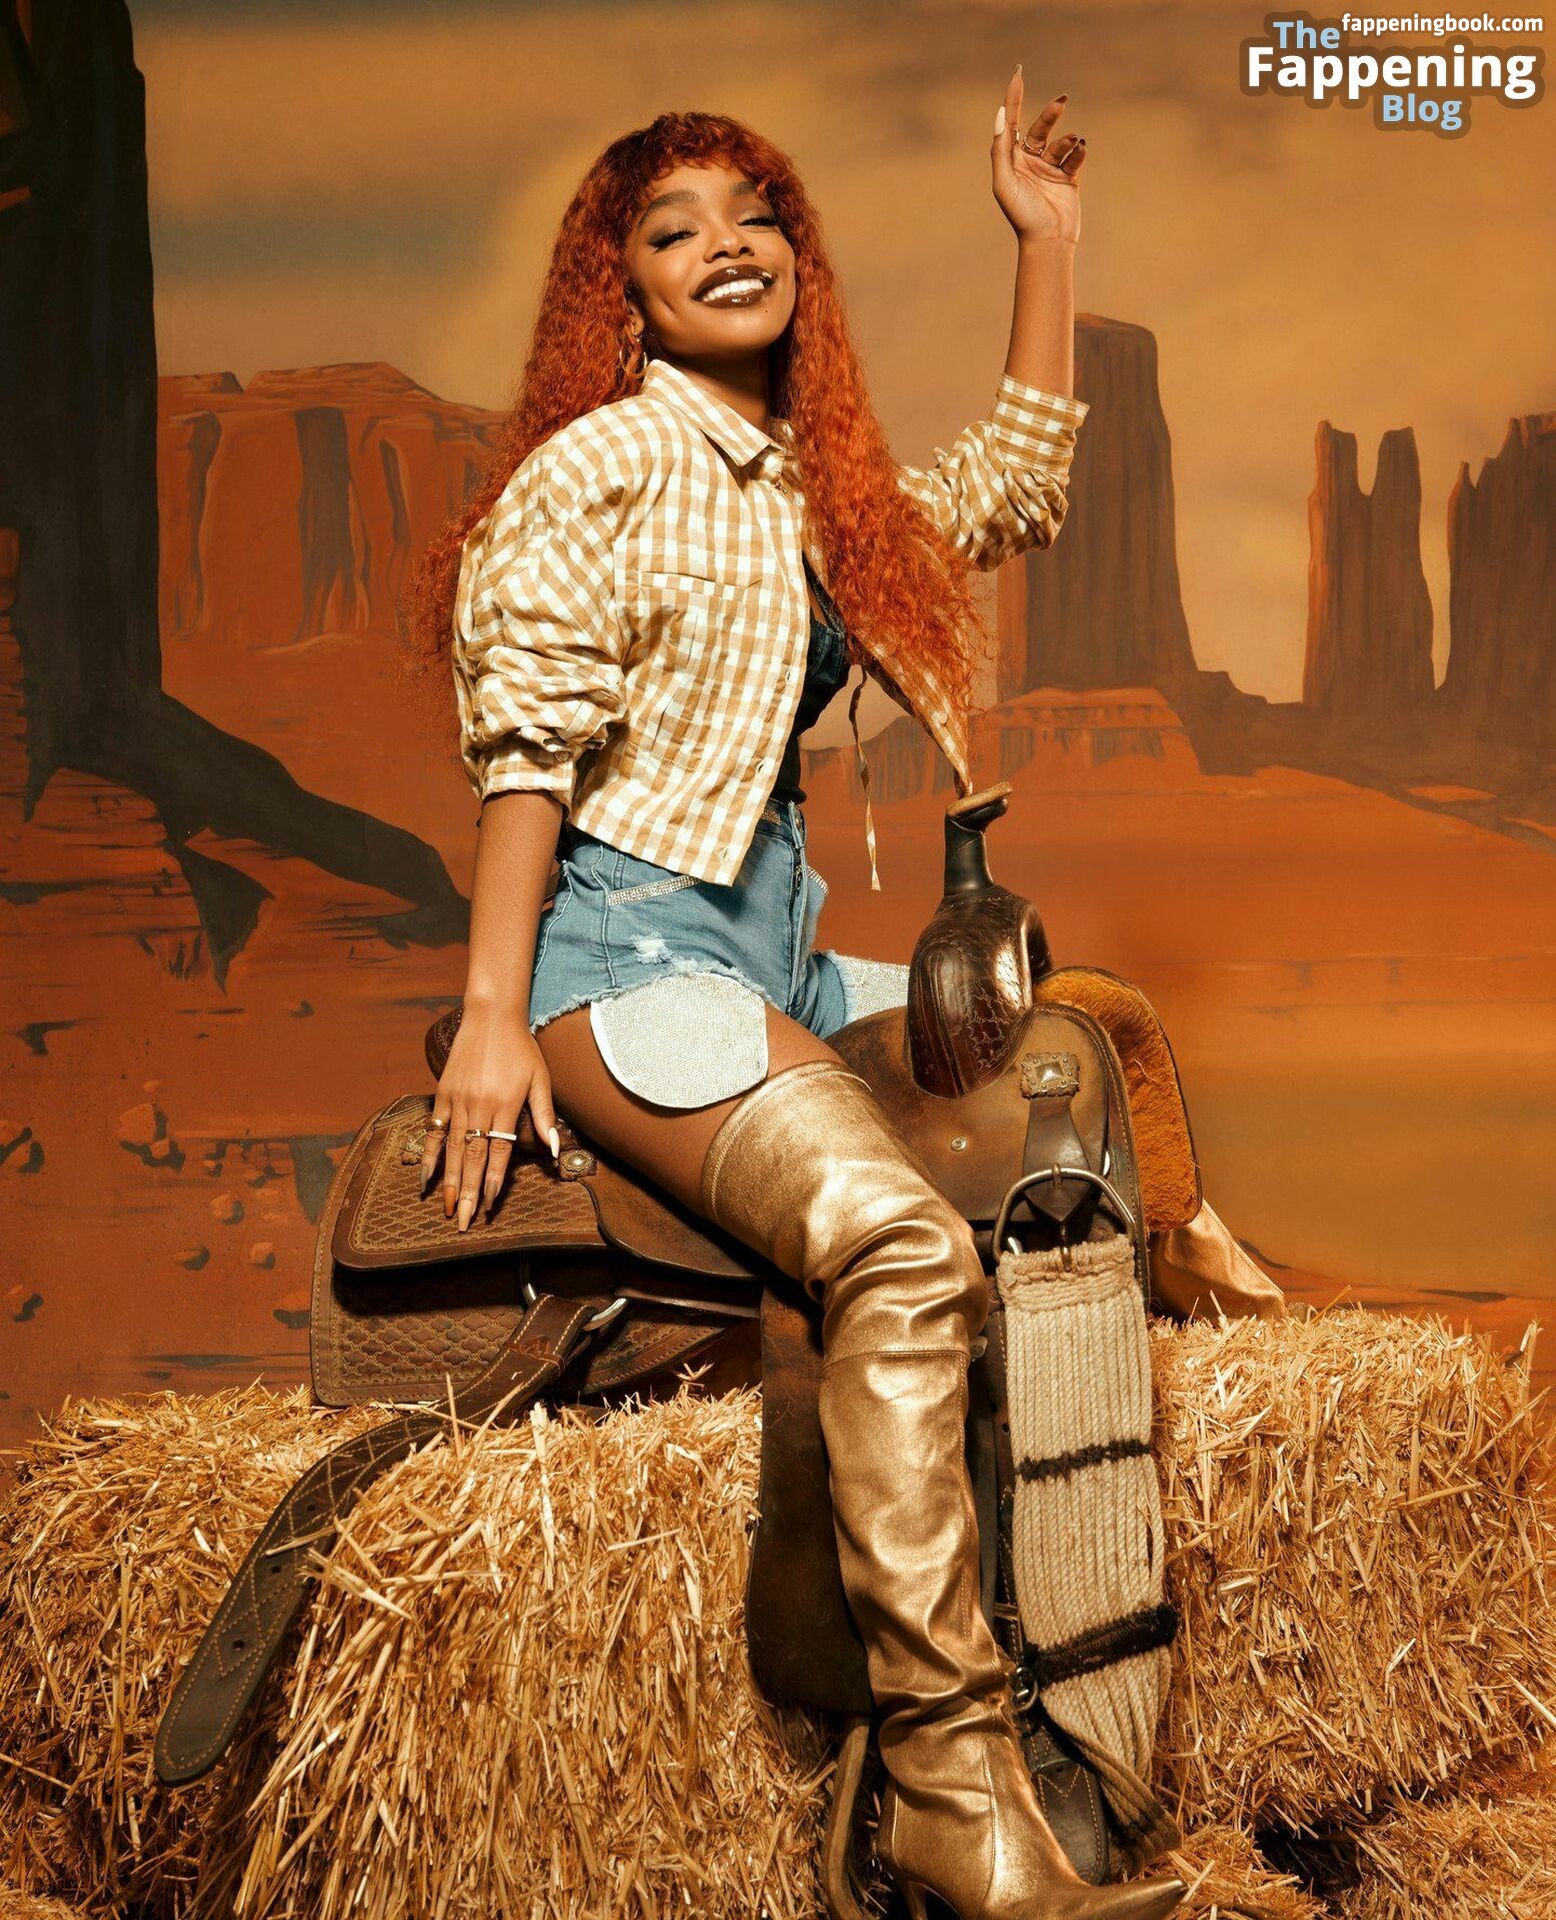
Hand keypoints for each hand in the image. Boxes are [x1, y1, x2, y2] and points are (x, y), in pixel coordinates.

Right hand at [419, 1001, 560, 1231]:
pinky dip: (430, 1155)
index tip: (490, 1204)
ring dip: (449, 1181)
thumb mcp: (541, 1078)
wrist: (490, 1017)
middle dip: (469, 1192)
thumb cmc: (521, 1049)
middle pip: (473, 1156)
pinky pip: (435, 1131)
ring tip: (447, 1208)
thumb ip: (544, 1115)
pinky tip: (426, 1178)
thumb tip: (553, 1150)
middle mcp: (479, 1105)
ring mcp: (457, 1100)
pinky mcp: (443, 1094)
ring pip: (452, 1149)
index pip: (499, 1150)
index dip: (495, 1179)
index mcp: (505, 1104)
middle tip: (464, 1222)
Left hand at [991, 63, 1084, 244]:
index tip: (1018, 75)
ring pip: (1060, 142)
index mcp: (1010, 162)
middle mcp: (1029, 163)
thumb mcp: (1004, 180)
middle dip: (1050, 114)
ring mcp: (1049, 170)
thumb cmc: (1021, 214)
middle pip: (1039, 129)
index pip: (1011, 124)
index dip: (1013, 99)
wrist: (1048, 241)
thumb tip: (1001, 114)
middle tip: (1061, 101)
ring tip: (1072, 143)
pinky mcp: (1068, 179)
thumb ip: (1000, 148)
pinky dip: (1078, 151)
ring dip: (1066, 140)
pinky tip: (1080, 149)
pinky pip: (1075, 156)